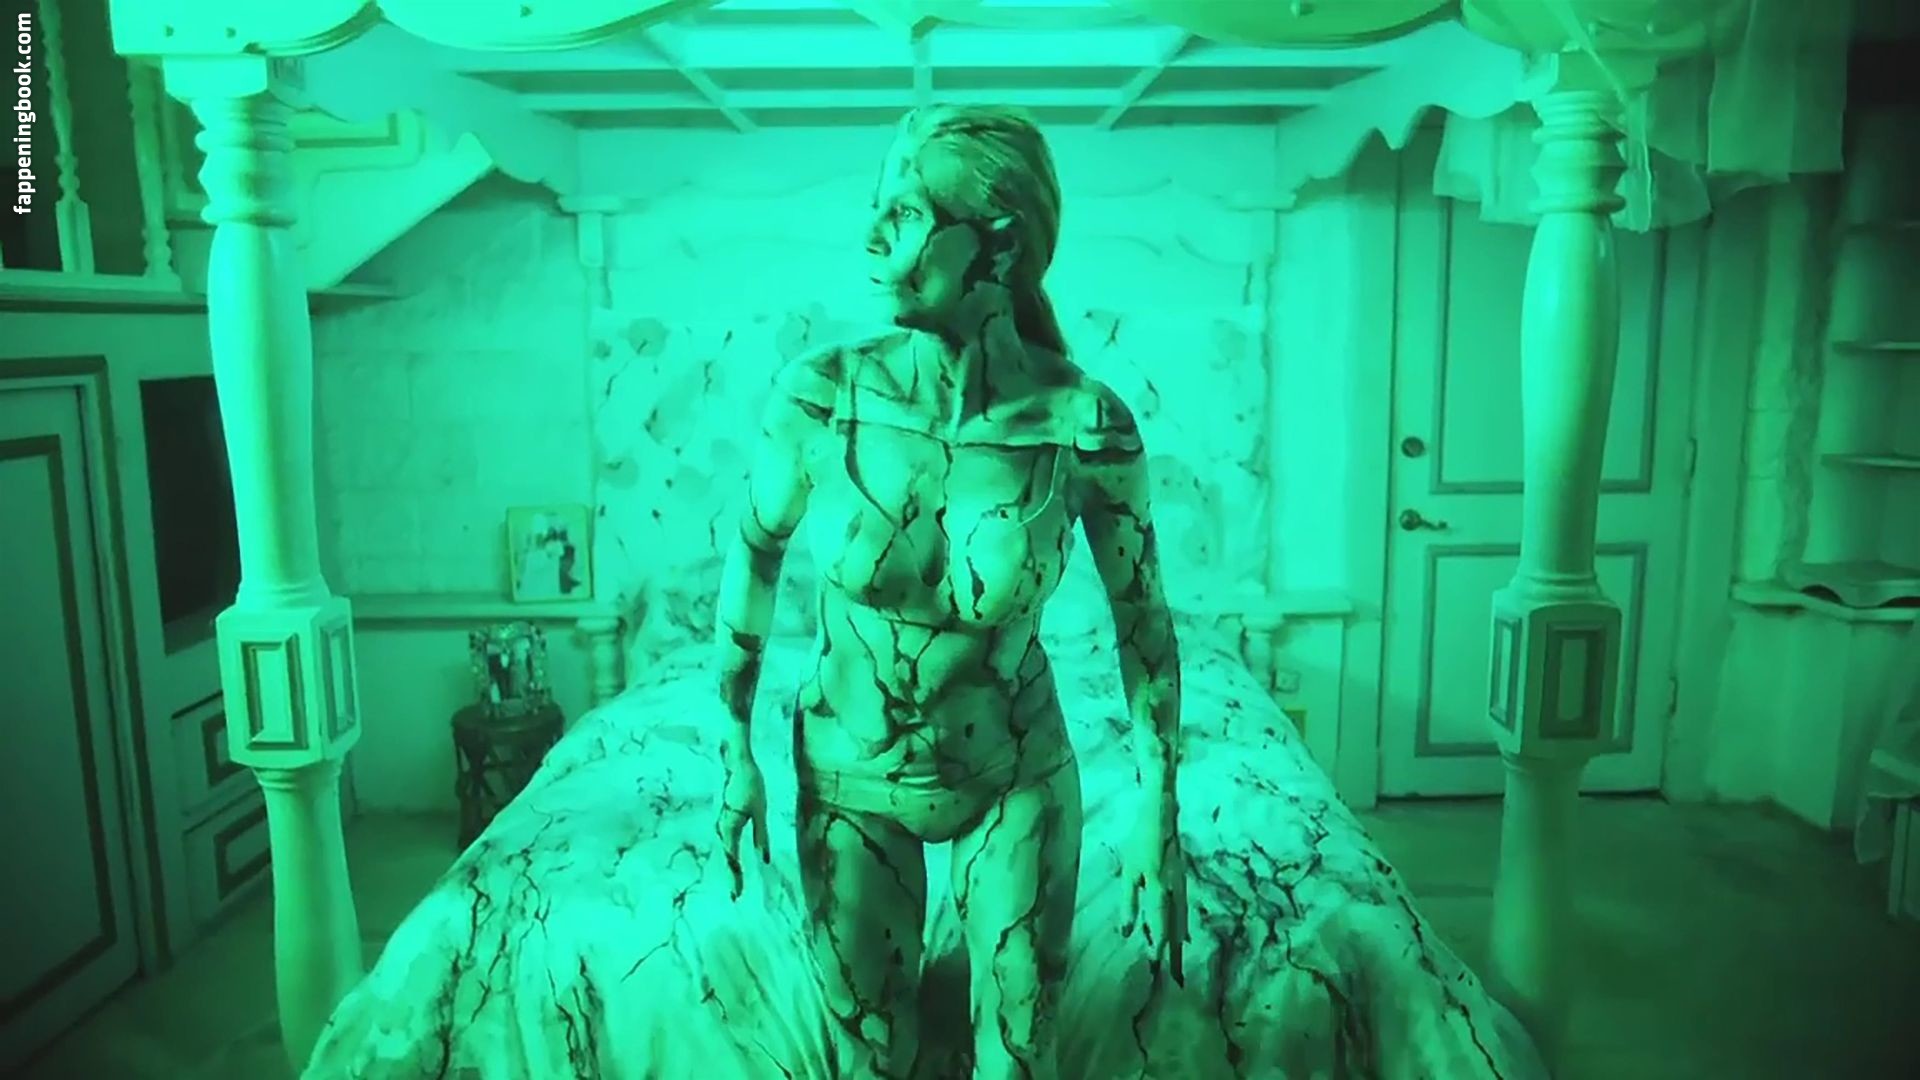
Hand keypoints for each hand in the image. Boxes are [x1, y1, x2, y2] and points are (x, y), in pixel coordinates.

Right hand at [716, 731, 769, 899]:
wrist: (737, 763)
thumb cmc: (751, 784)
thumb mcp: (760, 811)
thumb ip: (761, 836)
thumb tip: (764, 860)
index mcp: (729, 827)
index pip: (732, 859)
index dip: (735, 878)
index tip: (737, 896)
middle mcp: (721, 828)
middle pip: (726, 858)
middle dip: (731, 878)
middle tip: (736, 898)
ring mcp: (721, 824)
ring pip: (724, 852)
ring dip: (730, 869)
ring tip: (736, 886)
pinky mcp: (724, 820)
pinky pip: (726, 843)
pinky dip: (730, 857)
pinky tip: (734, 864)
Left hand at [1122, 790, 1189, 985]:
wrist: (1162, 812)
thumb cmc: (1140, 839)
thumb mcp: (1129, 871)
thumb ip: (1129, 903)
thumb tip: (1128, 933)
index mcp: (1160, 889)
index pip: (1160, 925)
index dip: (1158, 946)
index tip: (1155, 966)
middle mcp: (1175, 891)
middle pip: (1175, 928)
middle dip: (1174, 954)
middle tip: (1176, 980)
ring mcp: (1181, 885)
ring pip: (1181, 920)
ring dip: (1179, 943)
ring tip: (1178, 964)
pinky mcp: (1181, 879)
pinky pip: (1183, 909)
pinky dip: (1182, 925)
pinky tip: (1183, 935)